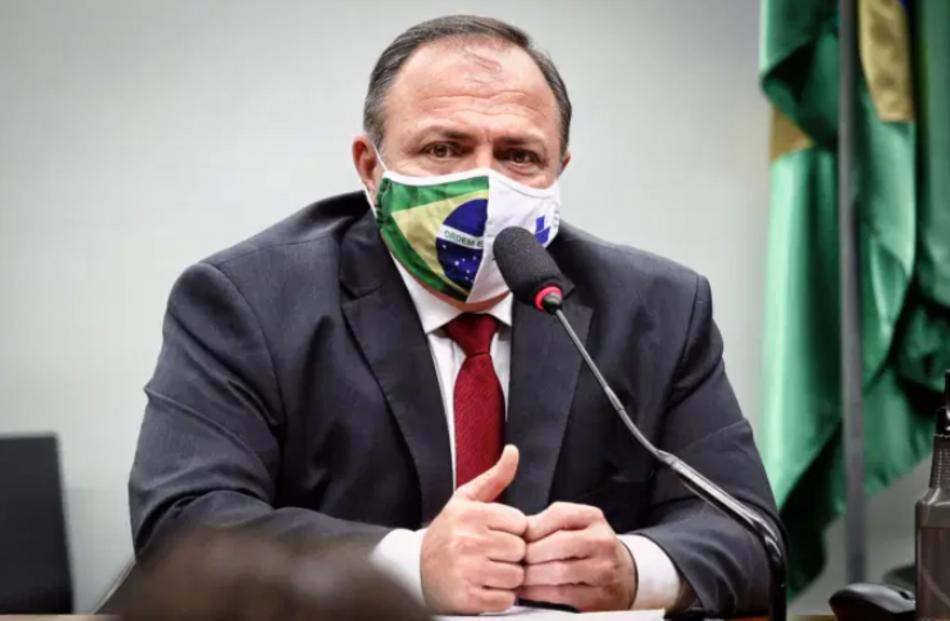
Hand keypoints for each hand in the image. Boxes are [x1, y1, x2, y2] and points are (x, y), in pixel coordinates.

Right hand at [420, 445, 527, 613]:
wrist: (415, 570)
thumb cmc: (447, 533)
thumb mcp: (466, 500)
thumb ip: (495, 477)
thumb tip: (514, 451)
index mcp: (471, 515)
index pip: (520, 523)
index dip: (513, 530)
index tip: (499, 533)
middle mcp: (468, 541)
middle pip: (519, 550)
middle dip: (511, 554)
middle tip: (495, 554)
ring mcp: (467, 571)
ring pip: (515, 576)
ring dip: (507, 577)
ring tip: (490, 571)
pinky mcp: (467, 598)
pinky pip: (505, 599)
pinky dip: (500, 597)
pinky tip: (485, 587)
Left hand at [519, 502, 636, 610]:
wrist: (622, 575)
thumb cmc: (587, 548)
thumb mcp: (574, 526)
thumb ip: (545, 524)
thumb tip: (512, 530)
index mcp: (593, 518)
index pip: (559, 514)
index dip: (533, 527)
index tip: (516, 538)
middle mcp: (602, 541)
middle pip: (559, 543)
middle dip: (530, 553)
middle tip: (512, 559)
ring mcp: (603, 570)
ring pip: (559, 571)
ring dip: (531, 575)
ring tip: (516, 575)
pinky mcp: (599, 596)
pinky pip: (561, 594)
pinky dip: (537, 592)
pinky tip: (526, 590)